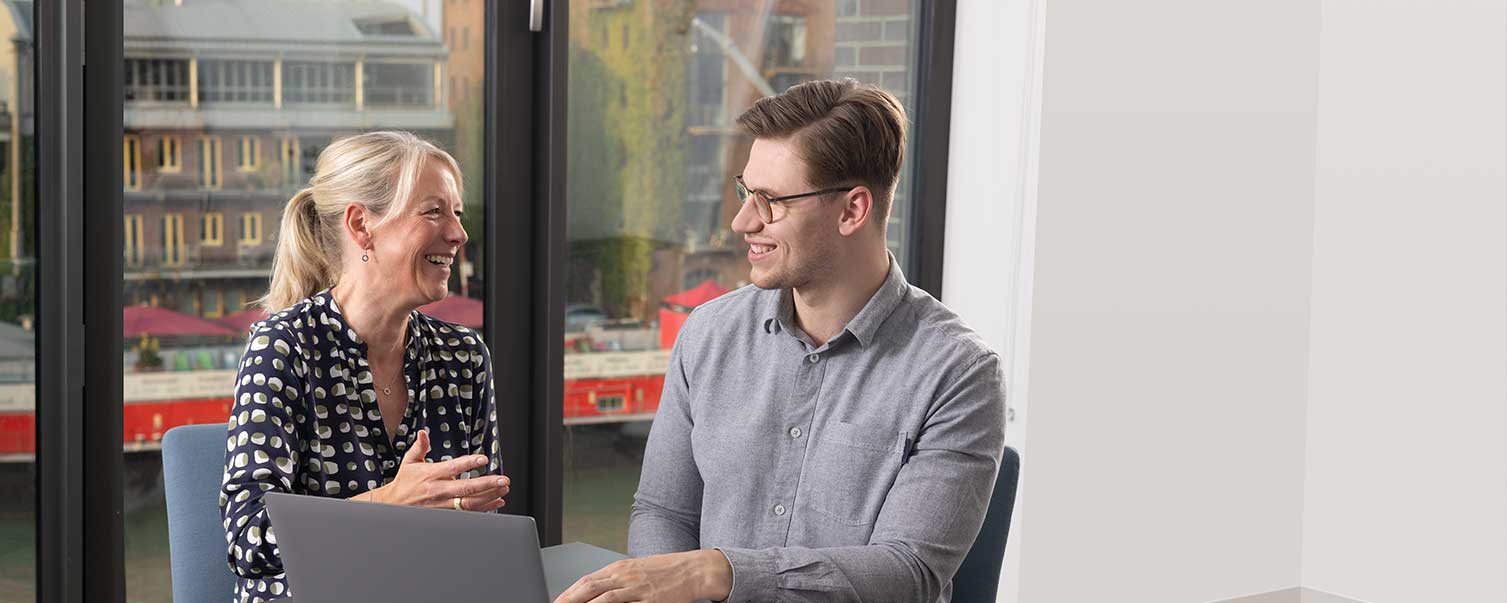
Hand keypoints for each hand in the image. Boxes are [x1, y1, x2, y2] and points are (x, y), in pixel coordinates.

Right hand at [366, 429, 508, 511]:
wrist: (393, 506)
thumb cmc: (405, 482)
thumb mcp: (409, 462)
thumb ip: (420, 447)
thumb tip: (423, 433)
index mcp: (431, 474)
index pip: (452, 467)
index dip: (468, 463)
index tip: (483, 459)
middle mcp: (438, 490)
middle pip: (465, 488)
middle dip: (486, 484)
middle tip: (503, 479)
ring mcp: (443, 504)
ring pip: (469, 503)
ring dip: (489, 497)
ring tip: (503, 489)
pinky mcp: (446, 514)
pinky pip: (467, 513)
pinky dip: (484, 508)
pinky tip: (497, 502)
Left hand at [553, 550, 731, 602]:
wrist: (694, 569)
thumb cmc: (666, 570)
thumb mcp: (637, 570)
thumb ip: (617, 580)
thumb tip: (595, 591)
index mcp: (620, 568)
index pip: (587, 580)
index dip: (569, 593)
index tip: (557, 602)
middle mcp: (626, 576)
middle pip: (590, 589)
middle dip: (570, 601)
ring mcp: (638, 589)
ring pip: (605, 600)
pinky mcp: (651, 601)